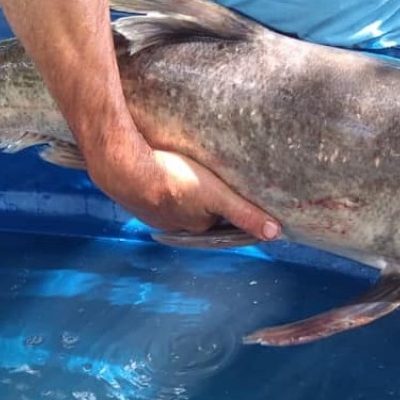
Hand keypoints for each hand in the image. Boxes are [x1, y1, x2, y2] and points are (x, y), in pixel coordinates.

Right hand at [85, 131, 281, 239]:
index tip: (234, 191)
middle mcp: (173, 224)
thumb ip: (245, 213)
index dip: (228, 204)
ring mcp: (151, 211)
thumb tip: (276, 234)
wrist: (123, 167)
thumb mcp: (217, 195)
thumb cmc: (172, 179)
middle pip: (198, 210)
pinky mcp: (134, 194)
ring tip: (191, 170)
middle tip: (215, 176)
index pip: (220, 218)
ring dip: (182, 189)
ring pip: (175, 200)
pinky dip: (160, 181)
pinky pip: (154, 189)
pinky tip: (163, 166)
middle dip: (206, 197)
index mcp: (195, 226)